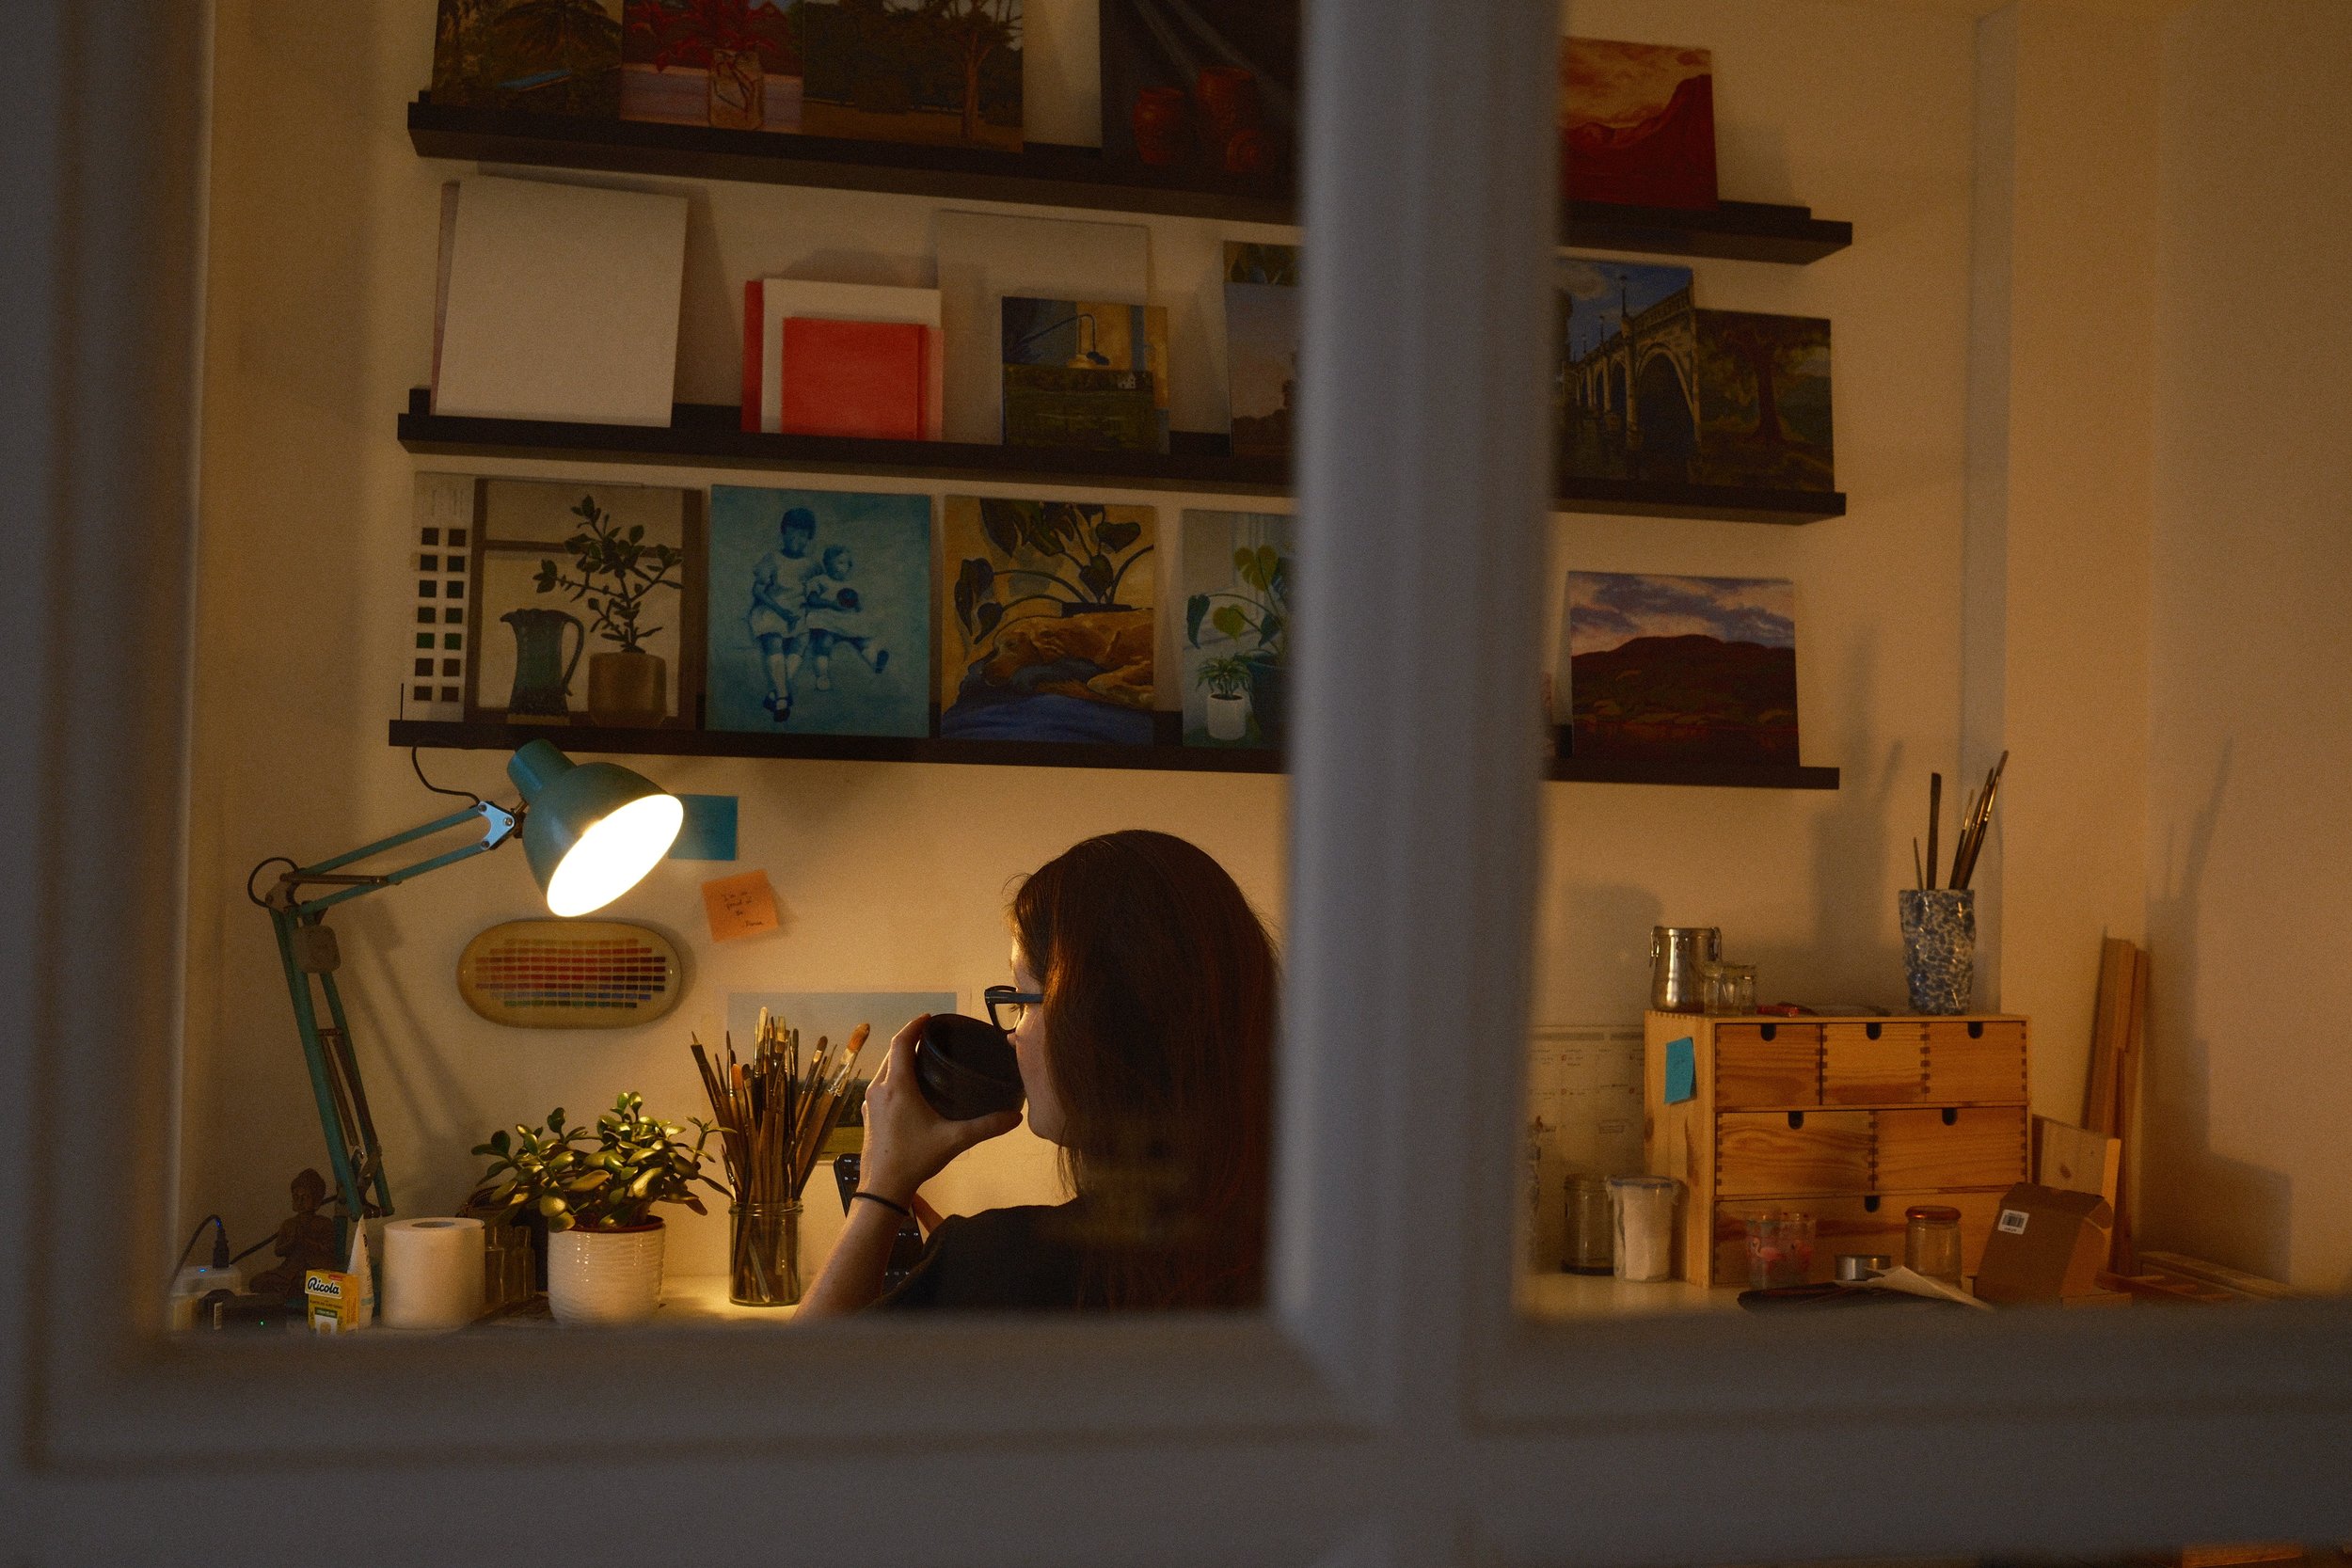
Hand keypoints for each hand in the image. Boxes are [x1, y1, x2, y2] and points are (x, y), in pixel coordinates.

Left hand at [856, 1015, 1018, 1204]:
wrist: (882, 1188)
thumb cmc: (914, 1159)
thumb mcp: (954, 1140)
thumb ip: (986, 1127)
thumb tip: (1016, 1117)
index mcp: (897, 1086)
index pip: (901, 1042)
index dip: (915, 1026)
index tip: (930, 1018)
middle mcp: (879, 1088)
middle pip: (892, 1053)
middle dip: (910, 1040)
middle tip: (932, 1036)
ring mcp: (871, 1103)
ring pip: (884, 1069)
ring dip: (900, 1058)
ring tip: (924, 1058)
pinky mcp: (870, 1115)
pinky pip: (881, 1084)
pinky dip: (895, 1076)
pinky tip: (910, 1088)